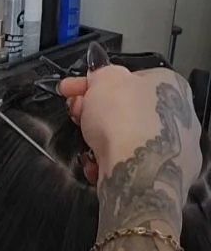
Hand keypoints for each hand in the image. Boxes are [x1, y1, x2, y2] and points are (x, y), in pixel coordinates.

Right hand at [60, 66, 201, 232]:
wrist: (135, 171)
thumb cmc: (125, 119)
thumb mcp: (105, 78)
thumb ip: (101, 74)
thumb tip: (99, 78)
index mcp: (169, 85)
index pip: (129, 79)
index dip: (95, 82)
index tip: (72, 89)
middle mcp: (178, 116)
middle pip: (127, 109)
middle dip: (96, 111)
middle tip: (76, 113)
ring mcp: (173, 149)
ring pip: (126, 138)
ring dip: (100, 139)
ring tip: (86, 144)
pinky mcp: (161, 176)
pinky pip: (129, 164)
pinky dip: (109, 163)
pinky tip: (97, 163)